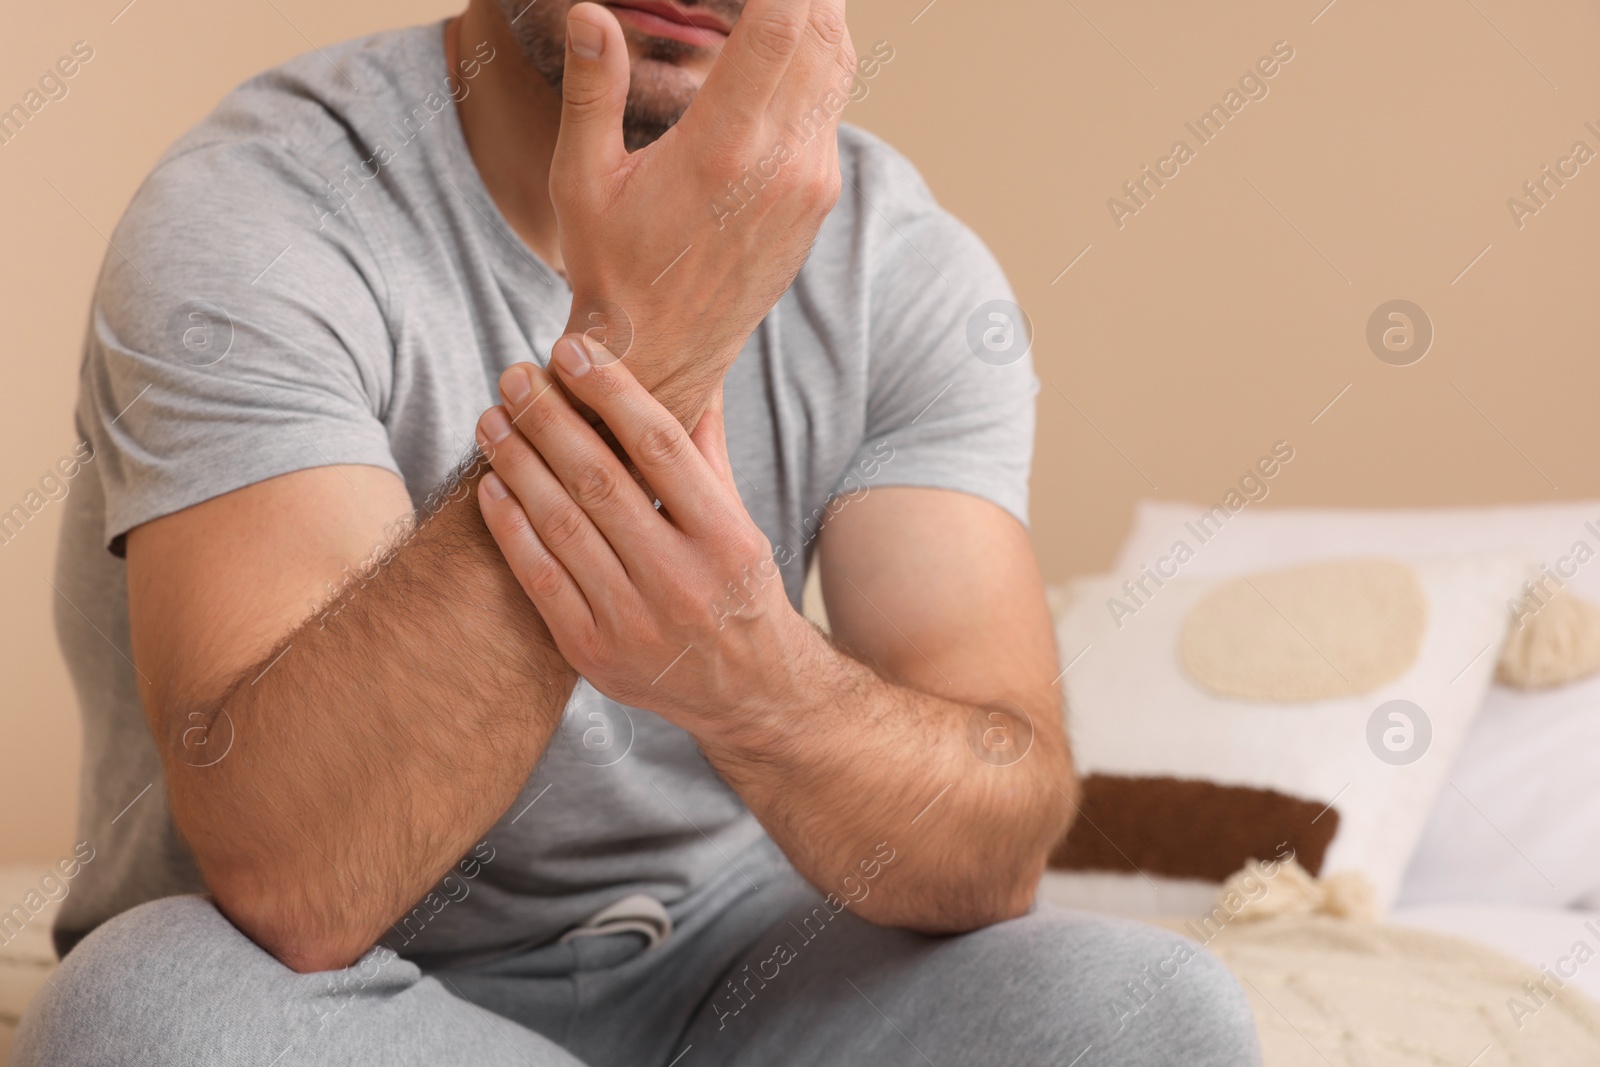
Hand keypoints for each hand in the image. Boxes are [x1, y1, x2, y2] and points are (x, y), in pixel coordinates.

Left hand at [473, 337, 813, 740]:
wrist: (748, 694)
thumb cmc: (739, 591)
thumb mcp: (739, 522)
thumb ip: (706, 449)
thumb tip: (696, 368)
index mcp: (726, 540)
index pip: (662, 448)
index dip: (613, 392)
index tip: (572, 350)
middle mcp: (682, 581)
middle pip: (600, 483)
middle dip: (549, 420)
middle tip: (513, 374)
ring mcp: (635, 622)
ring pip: (563, 527)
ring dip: (518, 465)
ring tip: (491, 420)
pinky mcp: (595, 653)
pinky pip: (541, 580)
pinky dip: (511, 530)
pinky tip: (491, 487)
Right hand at [550, 0, 854, 427]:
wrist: (664, 357)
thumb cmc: (611, 271)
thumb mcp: (582, 182)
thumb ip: (592, 90)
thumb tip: (592, 12)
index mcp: (723, 148)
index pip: (780, 26)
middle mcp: (782, 163)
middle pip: (824, 35)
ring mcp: (811, 184)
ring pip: (837, 71)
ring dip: (816, 20)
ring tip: (782, 0)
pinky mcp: (818, 202)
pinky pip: (830, 112)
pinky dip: (815, 66)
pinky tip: (780, 53)